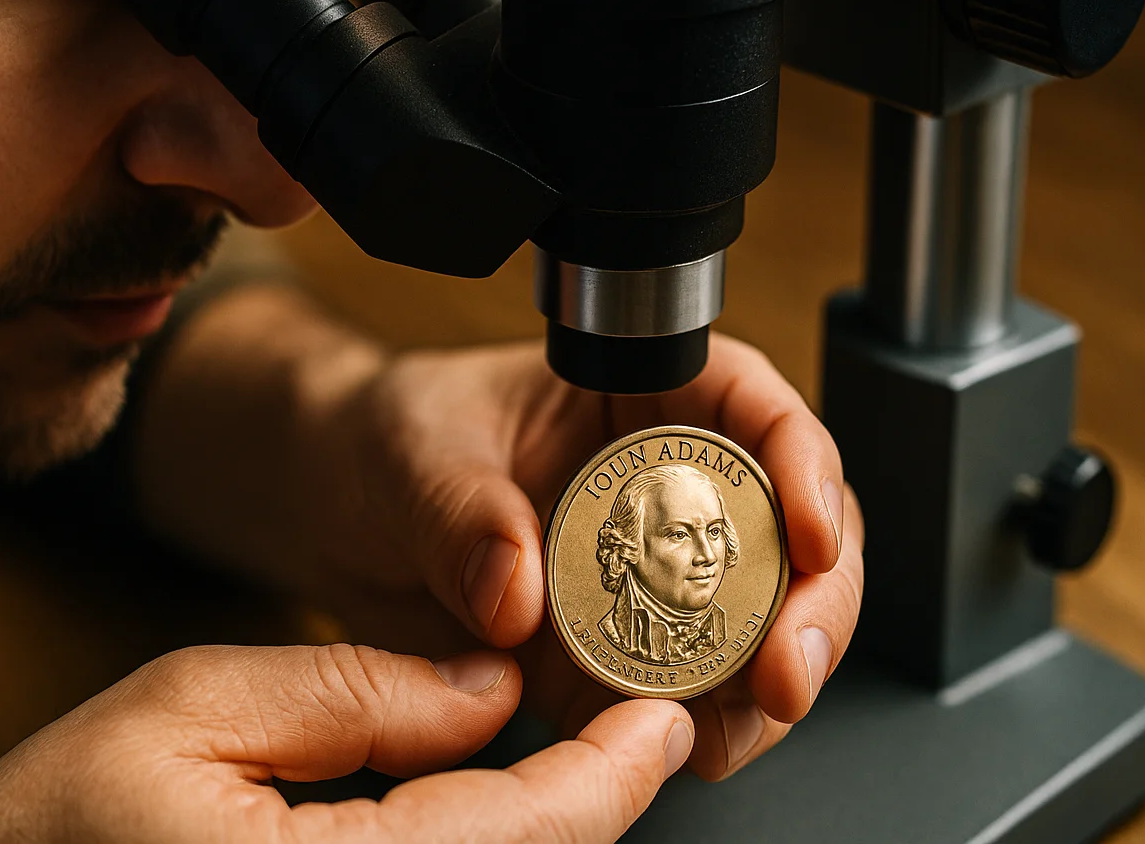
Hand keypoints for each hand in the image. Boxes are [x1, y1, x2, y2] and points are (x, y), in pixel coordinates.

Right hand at [0, 645, 693, 843]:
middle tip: (625, 729)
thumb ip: (355, 692)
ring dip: (542, 835)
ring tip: (570, 767)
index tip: (661, 720)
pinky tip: (483, 818)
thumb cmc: (42, 831)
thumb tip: (489, 687)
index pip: (531, 832)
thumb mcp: (189, 709)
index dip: (612, 774)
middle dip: (587, 807)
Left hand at [335, 333, 864, 780]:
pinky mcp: (620, 650)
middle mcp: (667, 483)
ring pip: (758, 625)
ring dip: (765, 684)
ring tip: (736, 729)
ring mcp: (652, 573)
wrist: (333, 508)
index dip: (804, 467)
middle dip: (809, 605)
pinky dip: (697, 729)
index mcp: (639, 393)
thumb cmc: (383, 436)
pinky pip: (685, 695)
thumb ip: (463, 511)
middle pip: (789, 531)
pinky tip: (684, 750)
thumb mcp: (413, 450)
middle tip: (786, 669)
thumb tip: (517, 586)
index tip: (811, 535)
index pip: (755, 410)